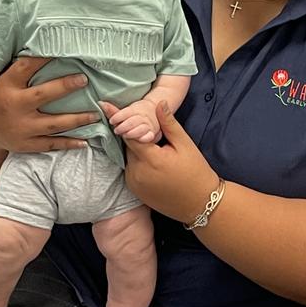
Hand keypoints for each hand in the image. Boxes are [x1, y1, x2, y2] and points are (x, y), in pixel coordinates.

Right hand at [0, 57, 98, 152]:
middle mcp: (13, 106)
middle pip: (42, 95)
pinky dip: (69, 143)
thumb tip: (47, 45)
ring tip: (96, 114)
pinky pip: (50, 144)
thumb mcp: (3, 80)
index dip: (43, 57)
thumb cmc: (0, 97)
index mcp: (6, 86)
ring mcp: (20, 128)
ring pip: (53, 124)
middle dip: (65, 87)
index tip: (62, 49)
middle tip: (84, 79)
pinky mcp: (26, 144)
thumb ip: (21, 68)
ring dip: (76, 119)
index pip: (25, 67)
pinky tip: (85, 141)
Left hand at [102, 99, 159, 142]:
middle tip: (116, 130)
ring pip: (141, 128)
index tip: (111, 120)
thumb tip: (100, 103)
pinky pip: (150, 136)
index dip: (119, 116)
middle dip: (124, 126)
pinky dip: (146, 138)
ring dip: (133, 132)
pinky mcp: (151, 133)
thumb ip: (113, 110)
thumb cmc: (135, 114)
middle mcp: (142, 117)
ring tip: (125, 135)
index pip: (127, 112)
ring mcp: (147, 125)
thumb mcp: (126, 111)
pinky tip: (140, 140)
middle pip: (133, 121)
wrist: (154, 113)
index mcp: (135, 110)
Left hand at [111, 101, 217, 223]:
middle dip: (134, 135)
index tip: (106, 105)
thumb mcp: (185, 144)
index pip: (128, 133)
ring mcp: (134, 184)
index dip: (120, 118)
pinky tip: (153, 164)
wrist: (199, 203)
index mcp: (150, 159)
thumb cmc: (196, 171)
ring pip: (129, 158)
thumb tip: (159, 103)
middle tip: (150, 133)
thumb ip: (169, 124)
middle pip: (128, 145)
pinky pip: (131, 170)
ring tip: (155, 150)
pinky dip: (137, 163)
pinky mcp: (135, 192)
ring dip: (136, 150)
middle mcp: (137, 172)